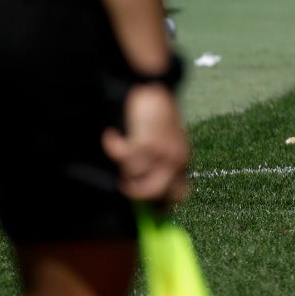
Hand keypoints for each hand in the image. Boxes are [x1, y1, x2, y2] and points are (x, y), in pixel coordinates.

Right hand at [102, 84, 189, 206]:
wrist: (152, 86)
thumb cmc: (153, 114)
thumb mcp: (163, 141)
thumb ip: (158, 165)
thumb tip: (147, 196)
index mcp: (182, 160)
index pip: (179, 195)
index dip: (161, 206)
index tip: (146, 208)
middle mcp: (176, 159)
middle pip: (154, 194)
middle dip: (134, 191)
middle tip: (123, 179)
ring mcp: (162, 153)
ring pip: (135, 179)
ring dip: (121, 165)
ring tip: (119, 147)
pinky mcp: (147, 143)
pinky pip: (123, 159)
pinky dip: (112, 147)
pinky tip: (112, 136)